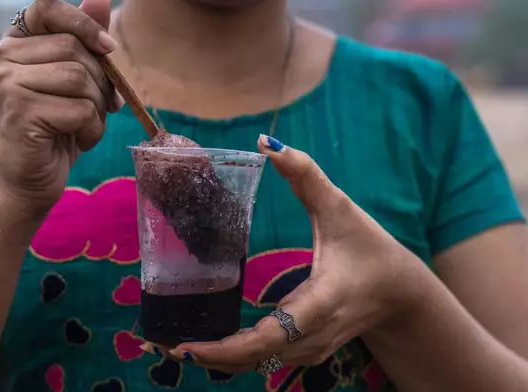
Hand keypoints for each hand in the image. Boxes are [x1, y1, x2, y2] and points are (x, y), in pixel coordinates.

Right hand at [0, 0, 122, 215]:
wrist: (28, 181)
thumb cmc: (54, 130)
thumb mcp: (73, 84)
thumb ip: (84, 42)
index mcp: (12, 44)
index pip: (48, 8)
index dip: (84, 22)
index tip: (108, 49)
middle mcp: (0, 57)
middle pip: (75, 49)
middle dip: (101, 82)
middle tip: (99, 108)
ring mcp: (5, 83)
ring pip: (80, 78)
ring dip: (97, 109)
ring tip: (83, 126)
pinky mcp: (19, 110)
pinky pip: (80, 109)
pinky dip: (92, 129)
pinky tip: (78, 140)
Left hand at [167, 135, 426, 372]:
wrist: (400, 293)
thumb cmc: (371, 250)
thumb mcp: (340, 208)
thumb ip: (306, 174)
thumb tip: (267, 141)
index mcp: (319, 302)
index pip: (269, 336)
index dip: (226, 347)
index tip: (186, 346)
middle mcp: (312, 336)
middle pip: (253, 359)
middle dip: (207, 357)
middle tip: (160, 343)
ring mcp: (309, 351)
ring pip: (256, 366)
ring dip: (215, 360)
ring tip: (171, 345)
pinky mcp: (305, 352)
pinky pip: (264, 361)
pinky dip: (233, 358)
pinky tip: (206, 346)